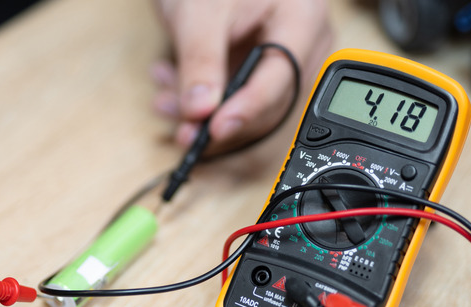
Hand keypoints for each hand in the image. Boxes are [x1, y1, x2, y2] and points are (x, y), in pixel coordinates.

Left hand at [152, 0, 332, 154]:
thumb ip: (200, 62)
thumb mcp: (199, 13)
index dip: (247, 109)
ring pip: (251, 111)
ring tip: (166, 101)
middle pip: (270, 103)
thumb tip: (200, 112)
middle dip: (218, 118)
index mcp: (304, 19)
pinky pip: (239, 103)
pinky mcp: (262, 73)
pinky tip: (174, 92)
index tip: (214, 129)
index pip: (282, 78)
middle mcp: (305, 44)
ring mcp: (285, 61)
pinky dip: (205, 105)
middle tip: (181, 128)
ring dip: (205, 116)